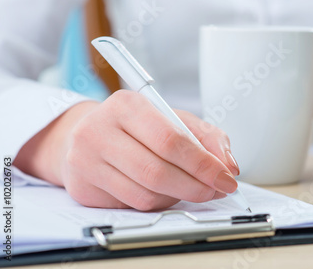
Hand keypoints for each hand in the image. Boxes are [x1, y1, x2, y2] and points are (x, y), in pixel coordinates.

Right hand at [15, 90, 240, 210]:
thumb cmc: (137, 126)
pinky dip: (158, 203)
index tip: (226, 177)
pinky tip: (165, 191)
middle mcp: (99, 131)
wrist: (89, 134)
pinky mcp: (83, 189)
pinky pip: (132, 207)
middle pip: (156, 172)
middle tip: (216, 190)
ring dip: (178, 197)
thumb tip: (229, 166)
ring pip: (145, 195)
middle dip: (195, 187)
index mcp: (126, 105)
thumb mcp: (174, 119)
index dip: (202, 164)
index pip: (170, 140)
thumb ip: (207, 137)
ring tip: (191, 188)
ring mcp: (86, 162)